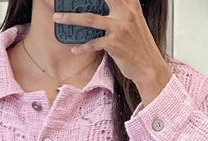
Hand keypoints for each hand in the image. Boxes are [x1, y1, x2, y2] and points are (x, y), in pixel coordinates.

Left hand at [52, 0, 170, 88]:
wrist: (149, 66)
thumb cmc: (140, 45)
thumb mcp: (134, 20)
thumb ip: (121, 9)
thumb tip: (102, 5)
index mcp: (131, 4)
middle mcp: (125, 12)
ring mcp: (119, 28)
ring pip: (89, 18)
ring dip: (70, 18)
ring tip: (57, 18)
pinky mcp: (114, 44)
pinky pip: (92, 43)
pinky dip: (82, 47)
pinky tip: (75, 49)